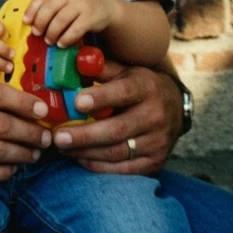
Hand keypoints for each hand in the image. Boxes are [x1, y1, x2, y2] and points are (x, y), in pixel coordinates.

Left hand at [22, 0, 117, 48]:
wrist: (104, 6)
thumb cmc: (77, 6)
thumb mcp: (64, 0)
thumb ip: (49, 6)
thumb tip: (29, 22)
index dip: (32, 10)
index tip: (26, 22)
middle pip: (49, 9)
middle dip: (40, 23)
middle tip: (37, 34)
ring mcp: (82, 4)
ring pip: (61, 20)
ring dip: (52, 33)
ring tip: (49, 41)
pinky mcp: (91, 17)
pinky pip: (75, 29)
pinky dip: (66, 38)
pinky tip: (61, 44)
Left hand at [50, 59, 180, 175]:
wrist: (174, 107)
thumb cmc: (139, 86)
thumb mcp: (125, 71)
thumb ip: (100, 69)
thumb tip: (72, 63)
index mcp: (147, 87)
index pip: (124, 93)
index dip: (101, 98)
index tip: (77, 102)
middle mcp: (156, 115)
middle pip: (117, 129)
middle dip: (85, 135)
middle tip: (58, 137)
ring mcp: (158, 141)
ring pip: (117, 151)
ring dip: (86, 152)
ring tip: (62, 147)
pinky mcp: (155, 162)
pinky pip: (123, 168)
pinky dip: (99, 165)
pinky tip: (80, 158)